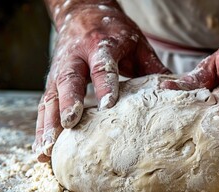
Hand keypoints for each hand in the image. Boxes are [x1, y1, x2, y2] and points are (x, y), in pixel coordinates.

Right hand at [33, 2, 169, 161]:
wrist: (83, 12)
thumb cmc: (113, 31)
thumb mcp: (136, 43)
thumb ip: (152, 67)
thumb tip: (176, 93)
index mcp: (101, 45)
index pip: (103, 65)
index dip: (105, 85)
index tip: (108, 106)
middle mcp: (76, 57)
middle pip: (70, 79)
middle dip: (69, 103)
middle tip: (70, 124)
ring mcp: (60, 69)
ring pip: (51, 96)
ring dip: (48, 124)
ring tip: (47, 150)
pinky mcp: (52, 81)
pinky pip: (45, 104)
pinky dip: (42, 127)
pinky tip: (42, 148)